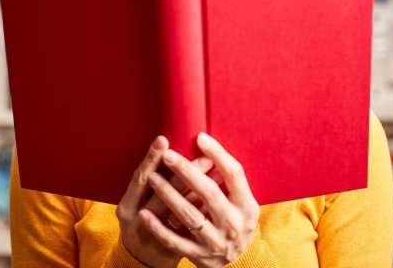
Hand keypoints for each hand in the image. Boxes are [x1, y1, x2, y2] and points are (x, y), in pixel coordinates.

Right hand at [116, 135, 213, 267]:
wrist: (142, 262)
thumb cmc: (142, 223)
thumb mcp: (137, 204)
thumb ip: (150, 182)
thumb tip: (172, 150)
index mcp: (126, 206)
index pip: (139, 179)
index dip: (151, 159)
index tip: (164, 140)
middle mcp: (137, 223)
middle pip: (161, 195)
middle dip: (184, 173)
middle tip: (203, 155)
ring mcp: (155, 238)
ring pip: (179, 213)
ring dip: (199, 190)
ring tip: (215, 170)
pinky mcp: (172, 251)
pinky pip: (192, 229)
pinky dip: (204, 211)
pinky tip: (216, 196)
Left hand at [138, 133, 259, 267]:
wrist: (238, 263)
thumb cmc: (235, 221)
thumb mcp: (242, 203)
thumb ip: (230, 181)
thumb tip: (209, 147)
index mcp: (247, 206)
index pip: (234, 174)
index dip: (218, 154)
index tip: (200, 138)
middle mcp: (233, 224)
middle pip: (209, 192)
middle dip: (186, 171)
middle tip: (168, 155)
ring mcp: (216, 242)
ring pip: (189, 215)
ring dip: (169, 194)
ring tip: (152, 177)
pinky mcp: (199, 256)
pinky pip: (175, 241)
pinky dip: (159, 228)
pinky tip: (145, 213)